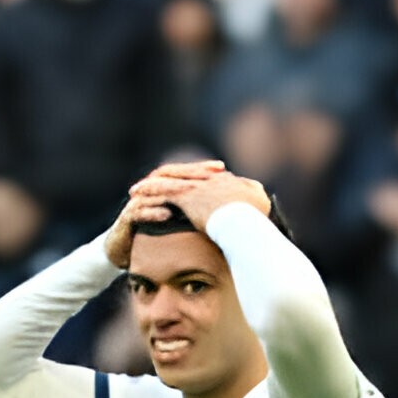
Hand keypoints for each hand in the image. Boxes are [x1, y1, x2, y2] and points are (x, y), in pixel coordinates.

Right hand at [104, 159, 222, 266]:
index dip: (200, 168)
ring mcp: (136, 204)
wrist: (122, 252)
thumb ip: (196, 214)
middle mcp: (148, 192)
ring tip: (192, 193)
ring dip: (173, 192)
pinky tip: (167, 215)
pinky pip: (138, 212)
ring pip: (154, 192)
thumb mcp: (178, 223)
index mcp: (161, 190)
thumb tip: (222, 210)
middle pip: (168, 175)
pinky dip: (153, 212)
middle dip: (188, 174)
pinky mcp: (125, 220)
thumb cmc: (154, 237)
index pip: (181, 173)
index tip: (221, 168)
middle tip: (208, 175)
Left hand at [129, 163, 270, 228]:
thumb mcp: (262, 204)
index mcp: (228, 183)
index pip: (208, 177)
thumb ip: (257, 196)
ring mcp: (198, 186)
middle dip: (170, 177)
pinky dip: (148, 190)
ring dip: (152, 182)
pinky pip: (161, 190)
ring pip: (170, 179)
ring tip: (137, 187)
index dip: (195, 181)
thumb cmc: (256, 221)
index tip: (186, 186)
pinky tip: (135, 192)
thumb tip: (258, 192)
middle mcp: (211, 180)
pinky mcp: (186, 196)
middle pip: (186, 173)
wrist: (245, 224)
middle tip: (155, 180)